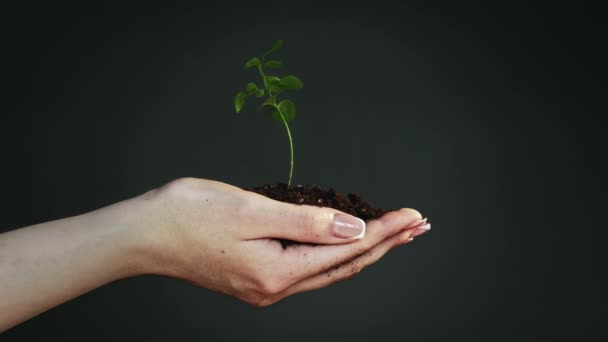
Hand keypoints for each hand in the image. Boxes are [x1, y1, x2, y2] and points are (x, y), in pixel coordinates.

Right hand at [137, 178, 429, 305]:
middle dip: (384, 244)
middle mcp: (275, 287)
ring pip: (328, 269)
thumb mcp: (253, 210)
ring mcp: (265, 286)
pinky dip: (335, 252)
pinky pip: (308, 267)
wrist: (144, 233)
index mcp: (277, 272)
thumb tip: (354, 230)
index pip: (346, 251)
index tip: (412, 215)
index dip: (384, 232)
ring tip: (393, 233)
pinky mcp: (255, 276)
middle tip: (417, 227)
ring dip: (364, 249)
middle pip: (344, 266)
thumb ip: (307, 222)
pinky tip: (344, 243)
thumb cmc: (189, 215)